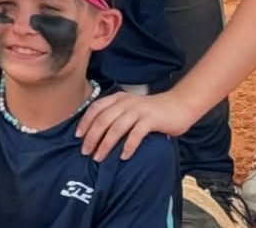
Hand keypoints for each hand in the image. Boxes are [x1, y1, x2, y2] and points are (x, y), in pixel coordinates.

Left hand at [76, 88, 197, 161]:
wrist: (178, 105)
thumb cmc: (152, 111)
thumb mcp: (131, 108)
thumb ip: (117, 115)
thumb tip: (96, 134)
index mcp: (119, 98)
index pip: (96, 107)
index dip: (85, 121)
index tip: (77, 136)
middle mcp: (126, 102)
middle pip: (103, 119)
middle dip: (92, 136)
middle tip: (85, 152)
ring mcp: (139, 110)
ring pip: (117, 127)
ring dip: (106, 144)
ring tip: (99, 158)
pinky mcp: (151, 119)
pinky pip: (136, 133)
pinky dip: (128, 145)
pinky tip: (123, 157)